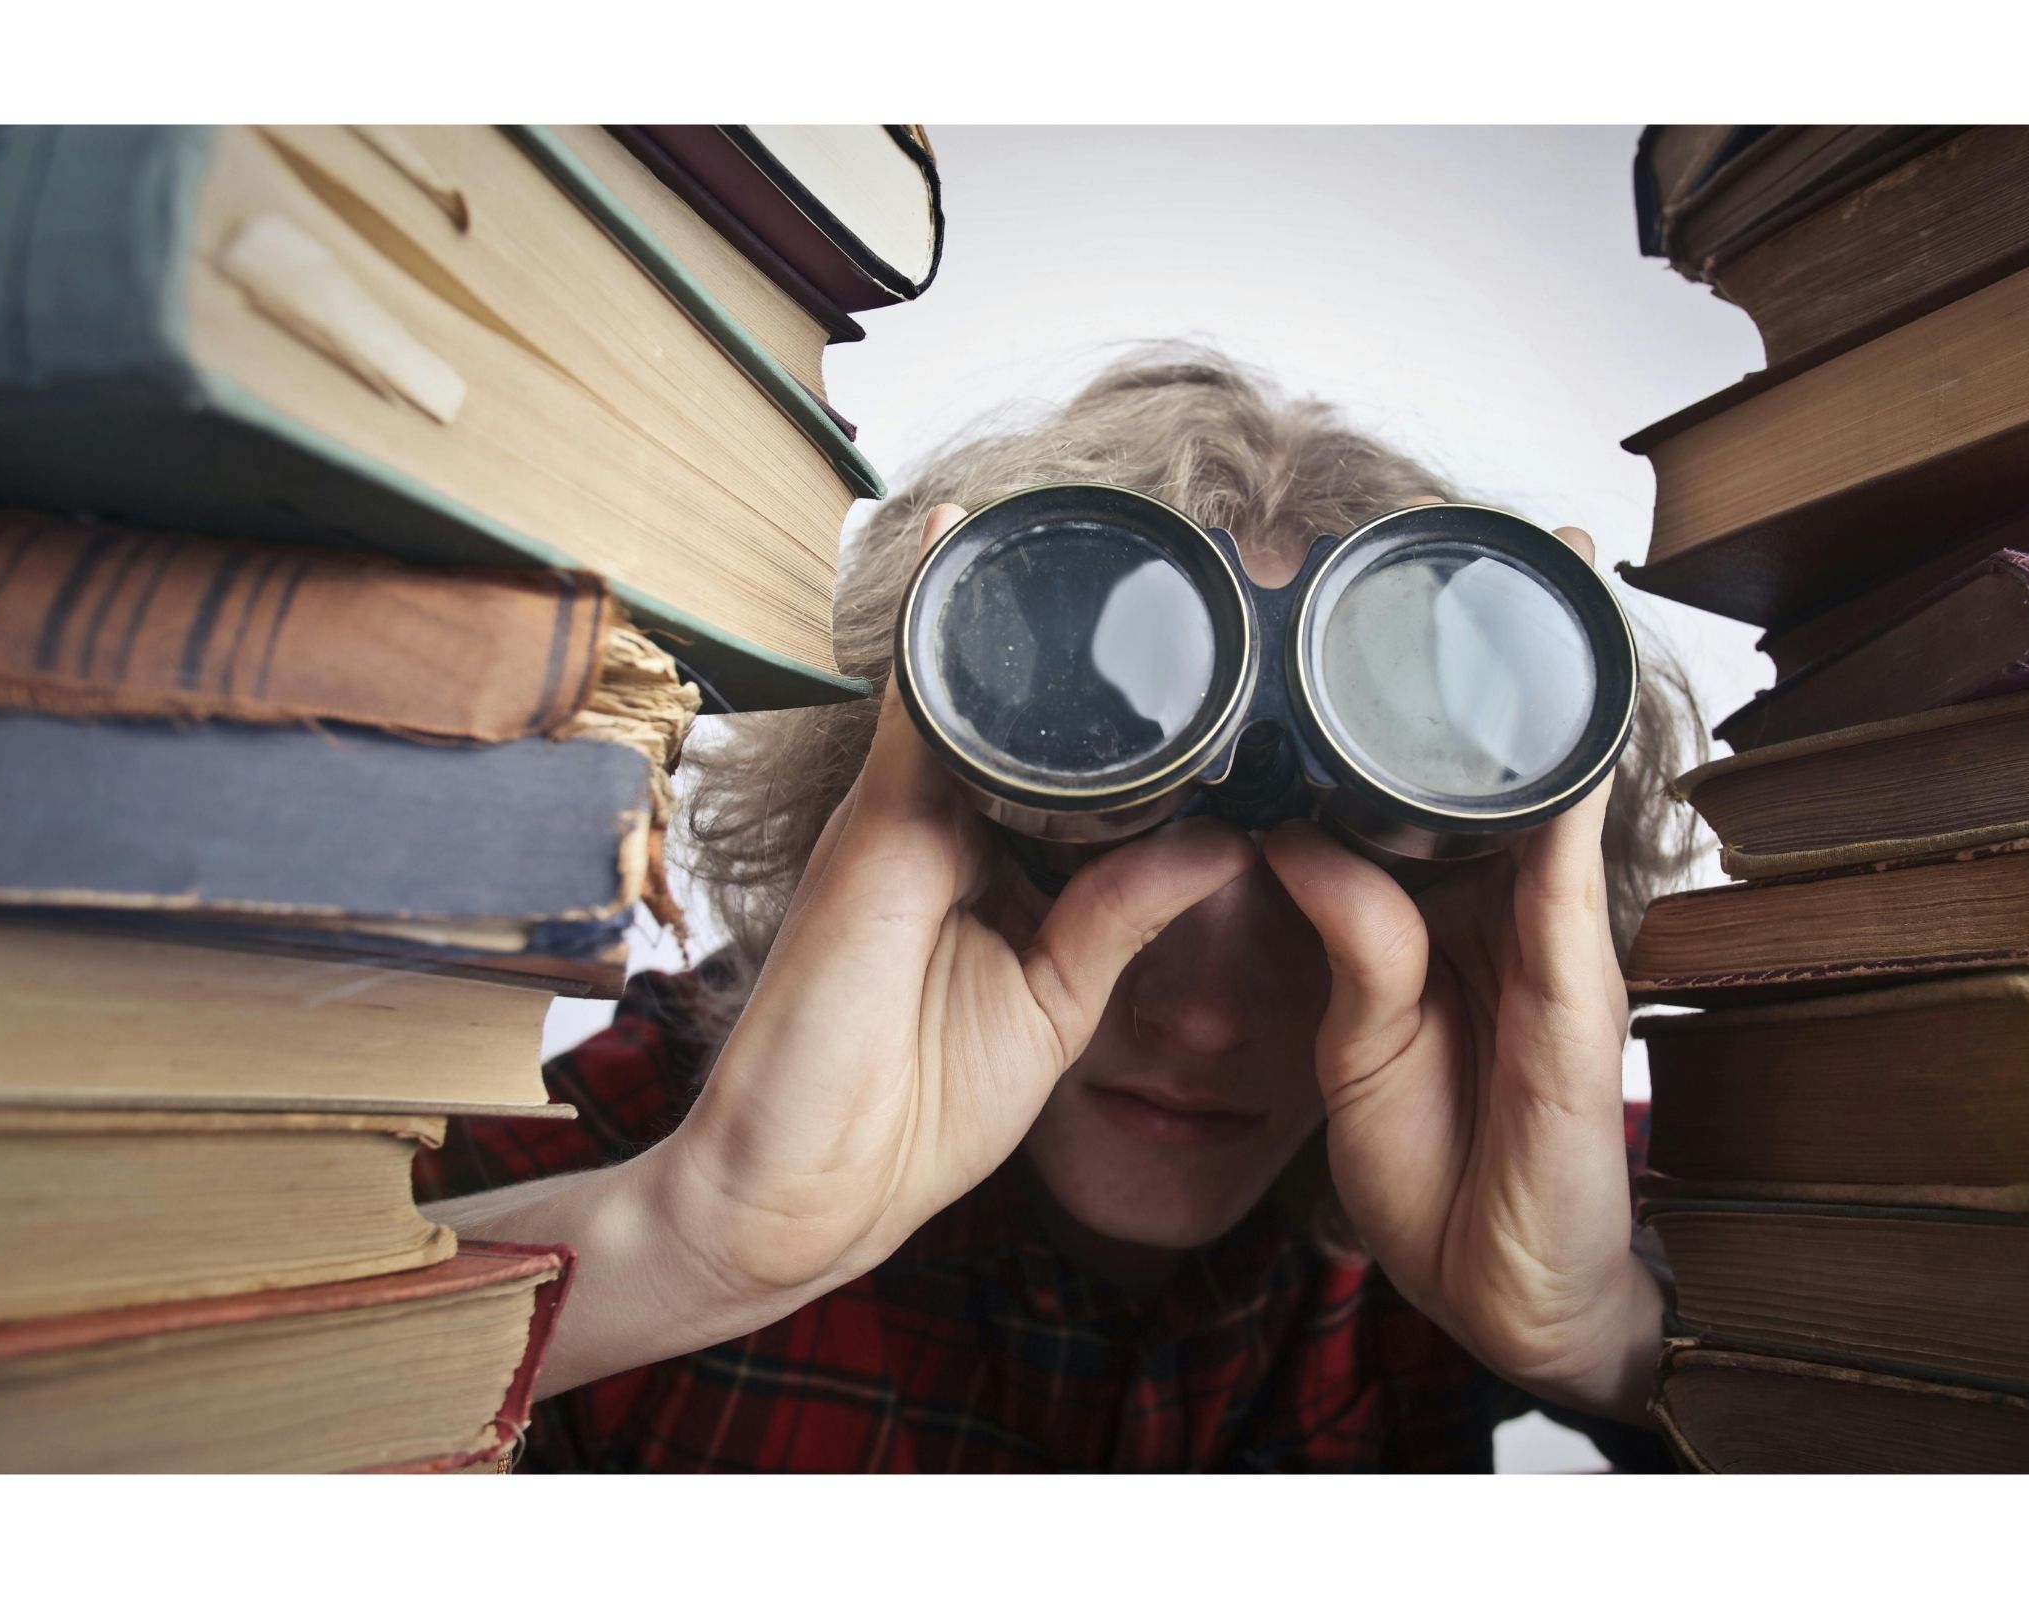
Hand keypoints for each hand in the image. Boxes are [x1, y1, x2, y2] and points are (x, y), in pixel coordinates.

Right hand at [651, 506, 1255, 1314]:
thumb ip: (1124, 912)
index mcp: (995, 866)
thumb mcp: (1055, 1003)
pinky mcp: (875, 824)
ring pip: (972, 687)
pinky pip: (914, 703)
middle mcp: (946, 822)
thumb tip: (1227, 838)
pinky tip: (969, 541)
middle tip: (1187, 562)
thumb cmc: (914, 1111)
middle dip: (1089, 645)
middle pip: (1027, 711)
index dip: (1134, 718)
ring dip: (1026, 614)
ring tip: (1105, 524)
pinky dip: (940, 628)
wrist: (801, 1187)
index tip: (1216, 657)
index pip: (1073, 767)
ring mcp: (905, 815)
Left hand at [1260, 524, 1664, 1422]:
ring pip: (1550, 795)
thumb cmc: (1437, 1164)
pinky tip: (1559, 728)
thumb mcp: (1360, 1039)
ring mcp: (1552, 942)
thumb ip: (1348, 933)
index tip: (1377, 600)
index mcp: (1447, 912)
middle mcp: (1507, 908)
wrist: (1502, 1287)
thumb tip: (1290, 833)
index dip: (1405, 700)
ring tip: (1545, 577)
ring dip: (1547, 693)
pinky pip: (1567, 883)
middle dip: (1499, 658)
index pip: (1427, 784)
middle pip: (1501, 764)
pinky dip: (1568, 802)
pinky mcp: (1579, 994)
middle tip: (1489, 540)